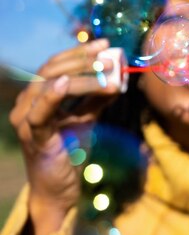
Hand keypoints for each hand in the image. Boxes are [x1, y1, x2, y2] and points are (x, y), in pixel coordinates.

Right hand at [9, 39, 118, 234]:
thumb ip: (97, 97)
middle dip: (83, 60)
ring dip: (81, 75)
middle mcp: (26, 103)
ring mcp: (25, 118)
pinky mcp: (31, 135)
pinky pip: (40, 110)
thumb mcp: (86, 118)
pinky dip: (52, 94)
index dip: (79, 52)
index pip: (55, 65)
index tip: (105, 44)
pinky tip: (68, 83)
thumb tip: (118, 75)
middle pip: (51, 70)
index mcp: (37, 96)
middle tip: (110, 55)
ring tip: (107, 70)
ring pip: (49, 84)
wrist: (61, 190)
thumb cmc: (71, 152)